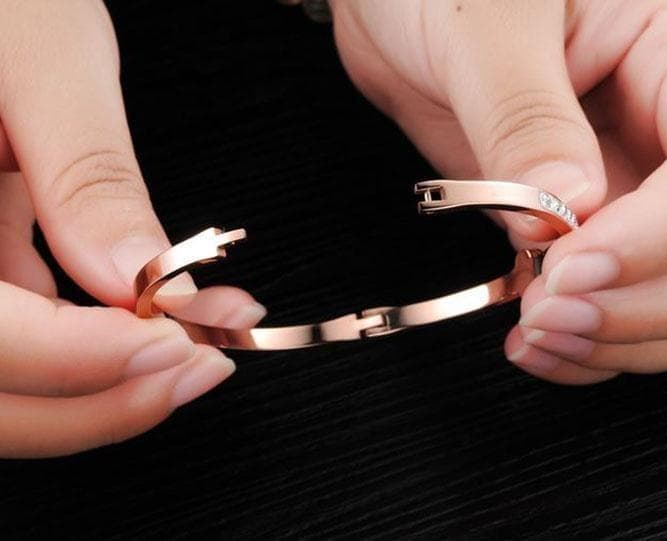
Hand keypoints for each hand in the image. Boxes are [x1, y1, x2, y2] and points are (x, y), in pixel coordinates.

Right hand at [0, 0, 264, 456]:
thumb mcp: (40, 61)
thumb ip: (87, 178)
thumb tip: (146, 282)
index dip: (83, 358)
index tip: (179, 342)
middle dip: (104, 397)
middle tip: (202, 365)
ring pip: (8, 373)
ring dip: (108, 373)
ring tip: (199, 333)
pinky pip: (16, 321)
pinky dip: (86, 330)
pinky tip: (143, 303)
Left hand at [331, 0, 666, 383]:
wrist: (400, 10)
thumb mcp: (488, 23)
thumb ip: (525, 116)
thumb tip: (565, 211)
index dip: (660, 235)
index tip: (572, 269)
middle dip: (640, 302)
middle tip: (550, 316)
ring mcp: (629, 186)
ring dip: (615, 336)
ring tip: (537, 338)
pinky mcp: (581, 227)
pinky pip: (607, 300)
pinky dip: (581, 340)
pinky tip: (536, 345)